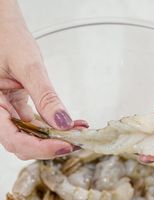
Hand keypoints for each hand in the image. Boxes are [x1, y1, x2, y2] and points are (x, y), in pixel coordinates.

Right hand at [0, 0, 87, 159]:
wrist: (3, 27)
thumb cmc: (5, 38)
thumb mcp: (27, 66)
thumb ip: (45, 96)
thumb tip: (63, 122)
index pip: (14, 139)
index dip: (39, 148)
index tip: (64, 146)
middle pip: (23, 145)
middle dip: (51, 147)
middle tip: (76, 142)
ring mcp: (9, 115)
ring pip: (31, 139)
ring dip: (55, 139)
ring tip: (77, 133)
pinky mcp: (19, 112)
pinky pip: (36, 127)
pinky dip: (54, 128)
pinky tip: (72, 125)